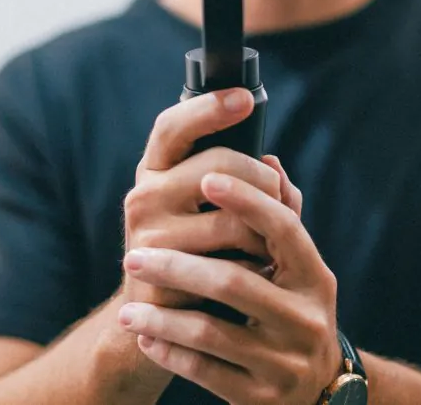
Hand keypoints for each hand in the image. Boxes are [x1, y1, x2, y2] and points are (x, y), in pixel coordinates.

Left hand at [117, 164, 341, 404]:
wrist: (317, 392)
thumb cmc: (293, 311)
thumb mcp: (298, 271)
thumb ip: (281, 217)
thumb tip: (266, 160)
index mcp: (315, 278)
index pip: (284, 228)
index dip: (247, 200)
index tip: (207, 178)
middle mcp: (306, 318)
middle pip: (234, 281)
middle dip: (176, 266)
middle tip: (132, 255)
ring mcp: (285, 362)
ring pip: (211, 332)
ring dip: (162, 318)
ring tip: (126, 310)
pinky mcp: (261, 398)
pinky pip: (205, 371)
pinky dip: (170, 353)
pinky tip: (145, 339)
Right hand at [121, 88, 290, 309]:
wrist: (161, 321)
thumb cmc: (202, 252)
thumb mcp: (217, 208)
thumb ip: (251, 182)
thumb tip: (276, 167)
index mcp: (156, 171)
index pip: (173, 126)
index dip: (208, 108)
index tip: (245, 99)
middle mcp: (143, 196)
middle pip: (220, 165)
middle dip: (263, 180)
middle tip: (277, 200)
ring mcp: (148, 238)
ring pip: (233, 219)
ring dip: (266, 232)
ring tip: (270, 244)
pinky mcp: (162, 277)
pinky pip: (232, 264)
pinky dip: (256, 267)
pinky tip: (257, 272)